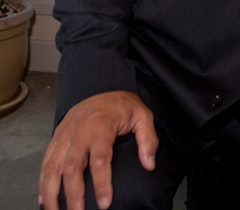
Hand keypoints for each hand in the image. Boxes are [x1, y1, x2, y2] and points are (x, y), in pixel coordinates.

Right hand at [38, 91, 157, 209]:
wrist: (103, 88)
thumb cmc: (122, 106)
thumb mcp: (143, 116)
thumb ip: (148, 139)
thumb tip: (149, 164)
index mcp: (101, 125)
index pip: (100, 159)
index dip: (102, 183)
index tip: (104, 203)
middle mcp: (79, 130)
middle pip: (72, 166)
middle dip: (73, 194)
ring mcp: (65, 134)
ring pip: (53, 166)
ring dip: (52, 193)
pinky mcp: (56, 137)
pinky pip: (46, 161)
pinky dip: (42, 182)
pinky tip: (44, 198)